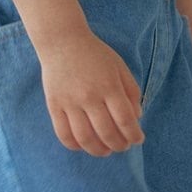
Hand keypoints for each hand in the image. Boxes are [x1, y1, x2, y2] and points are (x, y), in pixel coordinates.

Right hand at [37, 29, 145, 155]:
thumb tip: (137, 118)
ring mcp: (70, 102)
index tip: (137, 140)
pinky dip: (75, 146)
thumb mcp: (120, 67)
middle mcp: (89, 96)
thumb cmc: (95, 55)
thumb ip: (132, 92)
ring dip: (99, 150)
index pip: (125, 120)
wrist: (62, 41)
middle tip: (123, 146)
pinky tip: (84, 144)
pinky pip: (64, 134)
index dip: (134, 135)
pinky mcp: (54, 105)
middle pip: (107, 133)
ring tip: (105, 150)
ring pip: (85, 138)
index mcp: (109, 86)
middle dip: (119, 145)